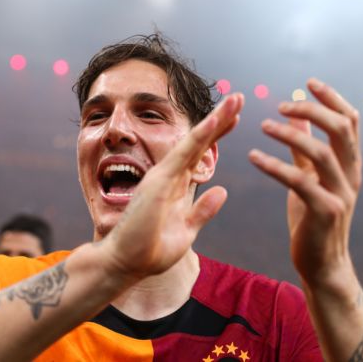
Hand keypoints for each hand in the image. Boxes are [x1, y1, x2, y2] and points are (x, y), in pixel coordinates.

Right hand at [102, 93, 243, 279]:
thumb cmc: (149, 250)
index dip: (218, 134)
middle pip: (199, 141)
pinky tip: (216, 121)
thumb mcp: (186, 230)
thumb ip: (203, 210)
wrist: (123, 264)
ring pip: (194, 141)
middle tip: (240, 97)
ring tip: (236, 100)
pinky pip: (183, 154)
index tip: (237, 117)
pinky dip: (200, 136)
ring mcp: (164, 176)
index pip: (200, 153)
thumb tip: (222, 190)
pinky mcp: (160, 182)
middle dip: (220, 119)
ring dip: (216, 119)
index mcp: (176, 185)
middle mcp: (169, 175)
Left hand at [249, 79, 361, 287]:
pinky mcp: (324, 212)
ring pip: (322, 153)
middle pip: (342, 129)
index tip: (308, 83)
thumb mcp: (312, 178)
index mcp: (350, 164)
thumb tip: (298, 120)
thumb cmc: (314, 218)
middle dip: (312, 110)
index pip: (350, 121)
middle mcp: (351, 175)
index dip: (332, 98)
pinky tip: (253, 157)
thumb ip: (306, 150)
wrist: (322, 263)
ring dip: (291, 136)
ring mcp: (341, 194)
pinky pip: (300, 182)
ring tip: (263, 126)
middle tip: (281, 105)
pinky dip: (275, 166)